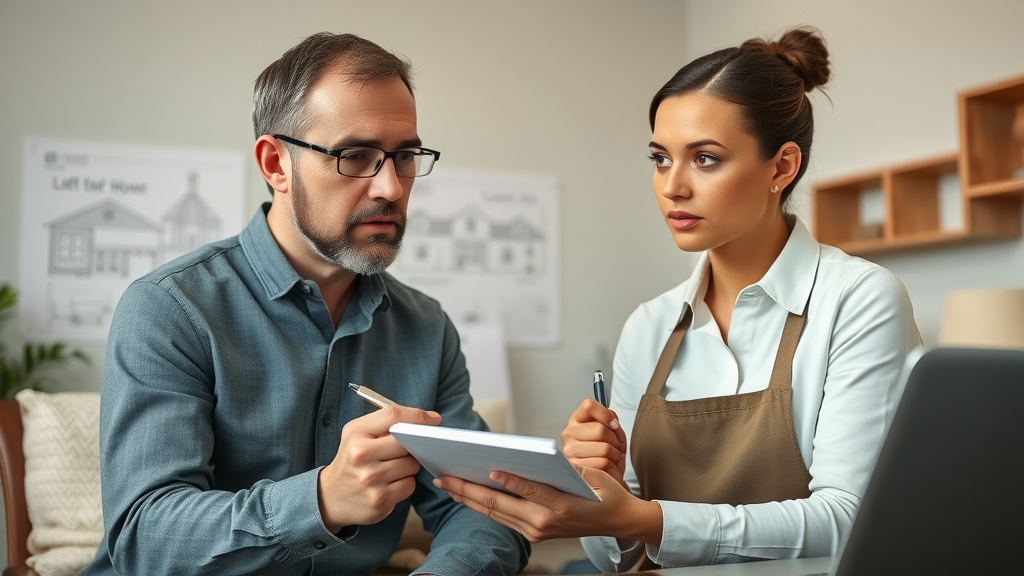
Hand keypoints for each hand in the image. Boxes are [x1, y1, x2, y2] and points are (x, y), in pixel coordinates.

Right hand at [317, 406, 441, 531]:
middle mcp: (361, 455)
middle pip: (407, 443)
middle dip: (410, 446)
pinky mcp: (379, 501)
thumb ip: (385, 423)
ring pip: (411, 465)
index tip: (434, 419)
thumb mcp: (357, 434)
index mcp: (356, 433)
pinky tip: (389, 484)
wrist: (330, 496)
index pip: (393, 416)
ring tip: (390, 468)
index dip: (417, 416)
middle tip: (400, 451)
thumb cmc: (351, 460)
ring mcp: (371, 480)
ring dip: (408, 466)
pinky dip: (404, 484)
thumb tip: (426, 420)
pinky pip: (409, 485)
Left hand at [433, 467, 661, 543]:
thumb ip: (564, 468)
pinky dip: (482, 506)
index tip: (488, 468)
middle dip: (468, 490)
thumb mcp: (592, 475)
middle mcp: (543, 523)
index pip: (528, 491)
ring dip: (468, 499)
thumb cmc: (606, 493)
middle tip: (444, 477)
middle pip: (499, 505)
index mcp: (560, 506)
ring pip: (495, 514)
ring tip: (447, 484)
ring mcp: (537, 531)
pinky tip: (467, 495)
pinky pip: (502, 518)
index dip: (508, 479)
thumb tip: (536, 457)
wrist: (619, 521)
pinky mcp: (534, 534)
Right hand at [561, 399, 627, 484]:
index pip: (588, 406)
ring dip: (614, 454)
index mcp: (576, 420)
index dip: (605, 414)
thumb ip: (611, 419)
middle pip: (600, 429)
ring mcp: (570, 451)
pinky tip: (605, 466)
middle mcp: (569, 434)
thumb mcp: (613, 431)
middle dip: (614, 439)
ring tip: (610, 457)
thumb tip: (611, 421)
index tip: (613, 424)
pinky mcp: (576, 468)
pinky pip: (602, 462)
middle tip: (613, 445)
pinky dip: (610, 465)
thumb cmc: (609, 452)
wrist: (608, 476)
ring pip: (604, 447)